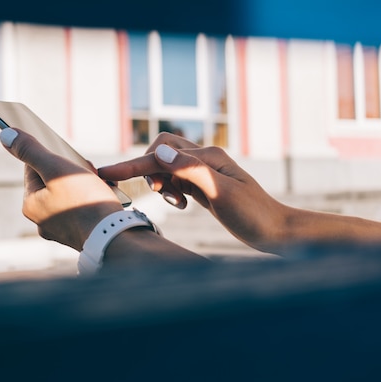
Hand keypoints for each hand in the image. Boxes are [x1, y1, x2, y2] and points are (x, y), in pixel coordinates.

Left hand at [0, 128, 122, 250]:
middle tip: (88, 170)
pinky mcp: (80, 234)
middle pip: (53, 181)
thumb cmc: (84, 201)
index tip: (69, 156)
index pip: (33, 168)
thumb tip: (5, 135)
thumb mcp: (55, 168)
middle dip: (73, 171)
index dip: (52, 156)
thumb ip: (31, 151)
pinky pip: (84, 208)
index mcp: (31, 205)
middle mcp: (42, 220)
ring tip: (99, 183)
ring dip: (85, 183)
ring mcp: (62, 229)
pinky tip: (104, 195)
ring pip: (71, 194)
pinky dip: (93, 198)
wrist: (113, 236)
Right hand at [98, 132, 286, 247]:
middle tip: (156, 192)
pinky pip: (176, 179)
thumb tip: (159, 150)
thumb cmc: (253, 214)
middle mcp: (203, 160)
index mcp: (206, 158)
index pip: (160, 156)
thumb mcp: (222, 193)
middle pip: (161, 151)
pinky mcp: (203, 185)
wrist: (275, 230)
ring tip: (175, 203)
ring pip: (166, 166)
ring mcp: (203, 172)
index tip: (105, 173)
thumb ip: (191, 170)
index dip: (132, 165)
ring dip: (161, 182)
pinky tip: (181, 204)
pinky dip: (170, 189)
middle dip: (148, 169)